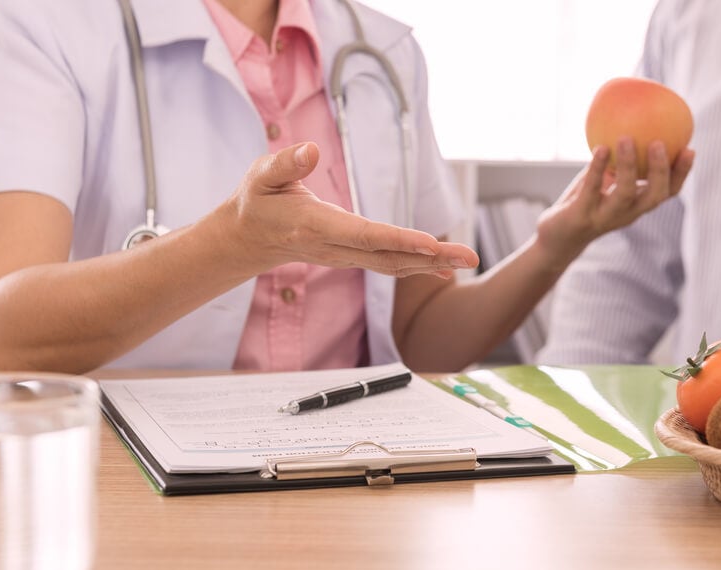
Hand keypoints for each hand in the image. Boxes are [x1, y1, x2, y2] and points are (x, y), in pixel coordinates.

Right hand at [223, 142, 478, 277]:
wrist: (250, 237)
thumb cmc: (259, 199)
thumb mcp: (262, 175)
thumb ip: (286, 164)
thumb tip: (311, 150)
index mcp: (315, 226)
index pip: (365, 235)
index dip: (400, 240)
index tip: (432, 244)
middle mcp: (335, 248)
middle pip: (389, 256)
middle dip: (432, 258)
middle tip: (469, 257)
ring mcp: (345, 258)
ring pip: (393, 265)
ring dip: (433, 264)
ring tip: (468, 260)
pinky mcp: (353, 258)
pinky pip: (389, 265)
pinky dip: (419, 267)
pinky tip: (445, 269)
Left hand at [535, 137, 693, 264]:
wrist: (557, 237)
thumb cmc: (584, 201)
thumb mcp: (603, 180)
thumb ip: (617, 160)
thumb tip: (629, 123)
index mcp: (637, 205)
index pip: (667, 192)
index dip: (681, 174)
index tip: (691, 149)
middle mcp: (626, 214)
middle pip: (654, 196)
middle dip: (661, 171)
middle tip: (659, 142)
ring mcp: (605, 217)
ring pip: (624, 194)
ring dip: (628, 166)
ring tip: (626, 139)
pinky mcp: (582, 217)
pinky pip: (591, 190)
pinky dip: (597, 168)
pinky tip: (600, 148)